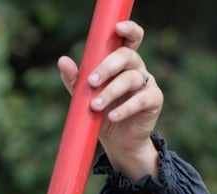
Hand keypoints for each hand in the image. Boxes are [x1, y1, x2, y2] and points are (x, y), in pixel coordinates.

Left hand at [58, 20, 161, 180]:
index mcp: (122, 62)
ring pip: (131, 78)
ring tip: (95, 106)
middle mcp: (137, 68)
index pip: (130, 38)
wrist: (117, 142)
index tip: (117, 28)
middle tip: (91, 82)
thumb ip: (75, 79)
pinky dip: (125, 108)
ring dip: (111, 92)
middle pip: (127, 56)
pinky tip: (112, 117)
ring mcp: (148, 83)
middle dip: (107, 67)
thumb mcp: (85, 96)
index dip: (128, 29)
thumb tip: (63, 60)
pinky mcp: (154, 100)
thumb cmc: (102, 114)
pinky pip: (141, 99)